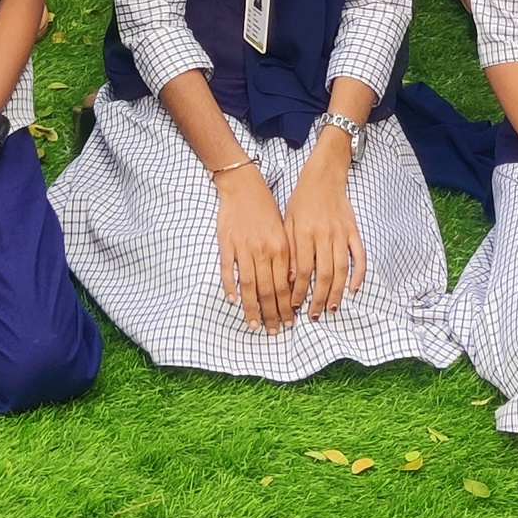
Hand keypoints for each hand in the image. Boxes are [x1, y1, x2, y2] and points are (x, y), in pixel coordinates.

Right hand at [213, 162, 297, 331]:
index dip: (286, 308)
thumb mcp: (283, 230)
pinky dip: (230, 286)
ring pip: (249, 285)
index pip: (285, 286)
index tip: (288, 323)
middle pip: (268, 290)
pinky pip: (228, 269)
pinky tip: (232, 300)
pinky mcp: (227, 243)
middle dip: (271, 314)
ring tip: (253, 324)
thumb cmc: (265, 210)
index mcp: (281, 248)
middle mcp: (264, 250)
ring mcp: (244, 247)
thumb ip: (287, 257)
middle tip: (273, 331)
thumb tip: (290, 285)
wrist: (244, 186)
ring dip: (252, 308)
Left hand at [284, 136, 366, 320]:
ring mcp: (342, 234)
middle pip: (324, 274)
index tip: (295, 306)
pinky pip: (359, 256)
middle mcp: (324, 235)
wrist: (324, 176)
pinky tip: (354, 289)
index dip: (299, 291)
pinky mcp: (354, 231)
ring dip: (337, 292)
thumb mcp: (287, 221)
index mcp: (304, 233)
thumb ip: (289, 249)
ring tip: (331, 309)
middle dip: (318, 298)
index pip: (302, 270)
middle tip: (314, 315)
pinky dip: (358, 274)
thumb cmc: (301, 200)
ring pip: (341, 269)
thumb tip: (289, 278)